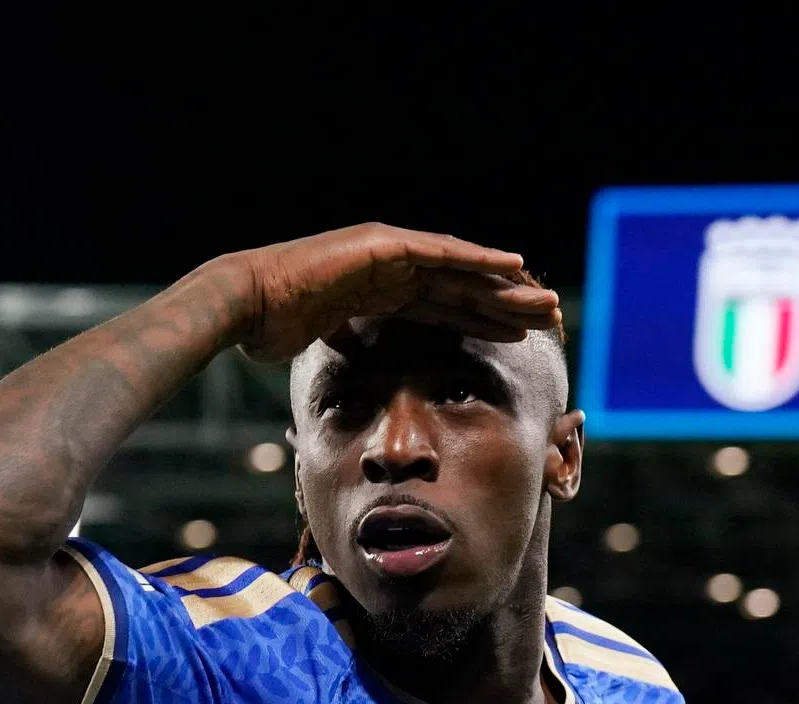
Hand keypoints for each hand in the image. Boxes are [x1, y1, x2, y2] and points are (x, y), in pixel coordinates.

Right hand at [233, 221, 561, 363]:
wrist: (249, 304)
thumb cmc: (274, 327)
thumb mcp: (325, 342)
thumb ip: (349, 343)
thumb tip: (356, 361)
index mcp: (381, 292)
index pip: (444, 307)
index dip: (482, 320)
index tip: (516, 335)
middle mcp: (392, 269)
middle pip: (461, 288)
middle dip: (506, 304)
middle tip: (549, 318)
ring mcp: (389, 255)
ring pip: (461, 272)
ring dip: (506, 287)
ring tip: (546, 302)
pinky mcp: (385, 248)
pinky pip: (441, 256)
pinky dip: (478, 261)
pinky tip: (513, 267)